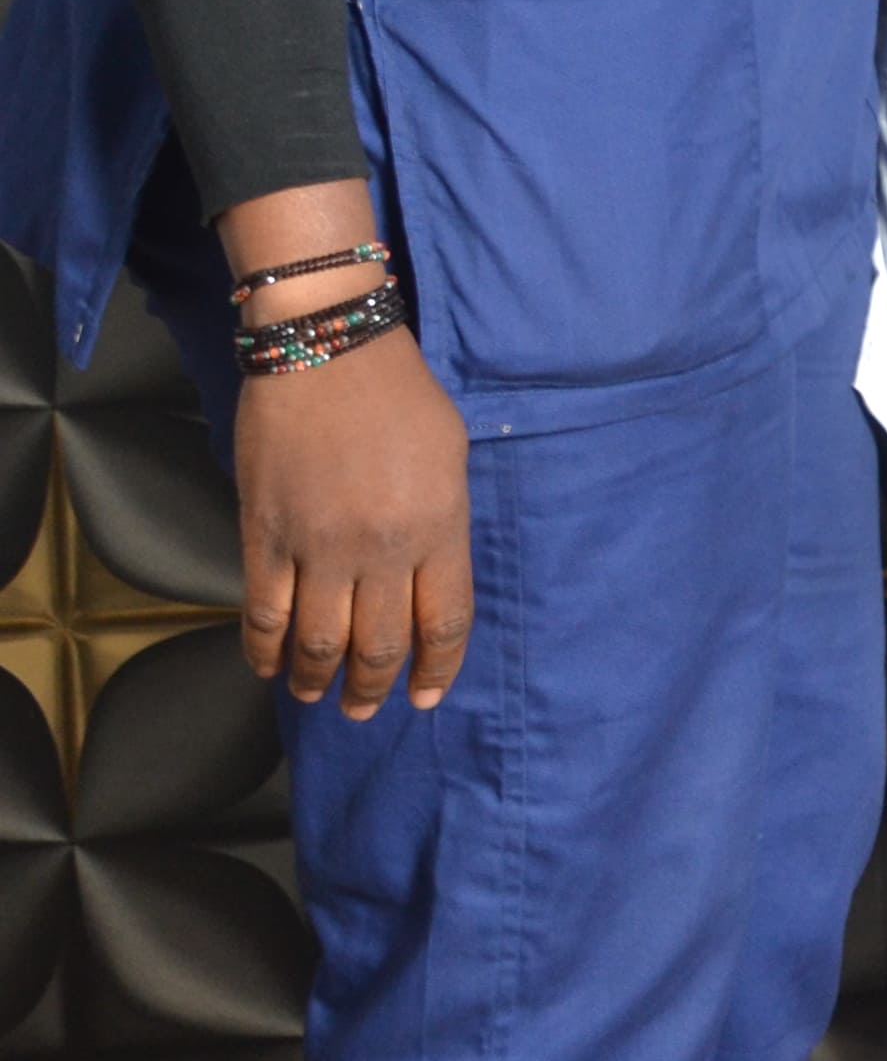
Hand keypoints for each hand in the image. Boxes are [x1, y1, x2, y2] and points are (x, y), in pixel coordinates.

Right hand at [234, 325, 474, 715]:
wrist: (325, 350)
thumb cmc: (398, 394)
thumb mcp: (450, 456)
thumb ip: (442, 522)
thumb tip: (427, 576)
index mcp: (440, 526)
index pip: (444, 621)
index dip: (436, 669)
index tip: (427, 697)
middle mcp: (382, 548)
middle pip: (380, 645)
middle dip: (373, 688)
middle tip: (366, 710)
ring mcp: (319, 546)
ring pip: (318, 642)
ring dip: (317, 680)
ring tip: (317, 697)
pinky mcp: (265, 536)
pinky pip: (262, 613)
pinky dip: (262, 650)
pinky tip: (267, 667)